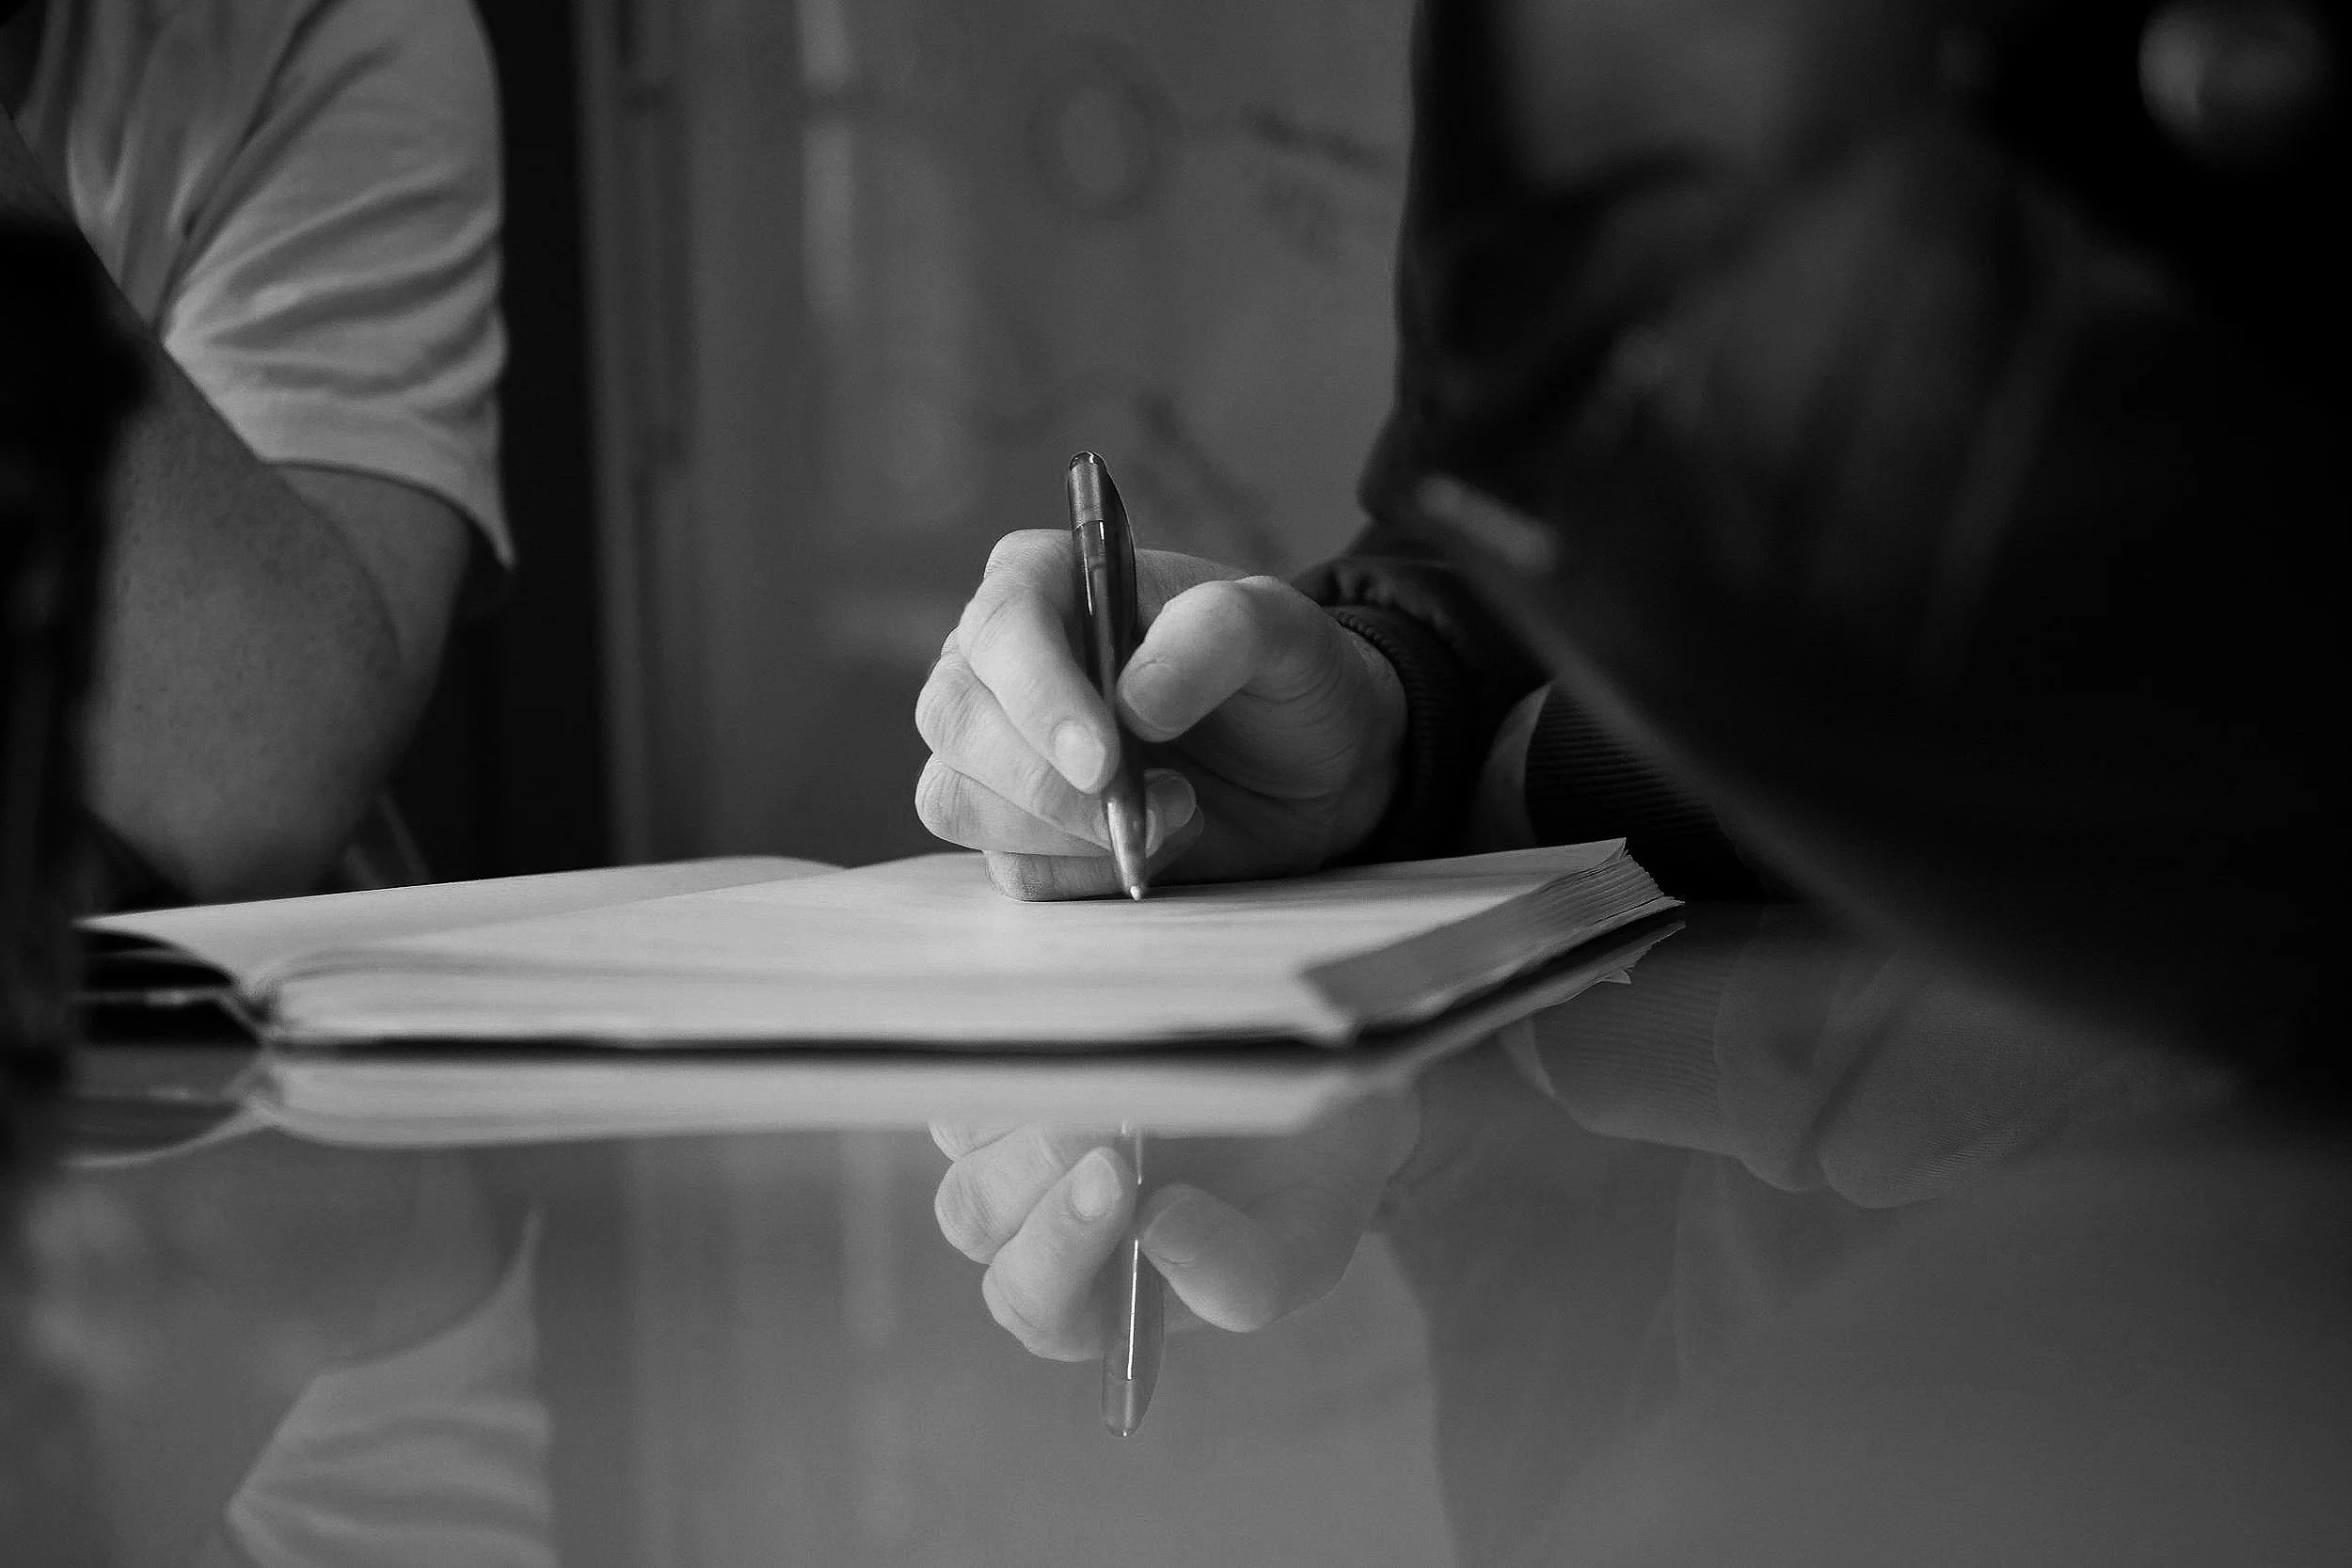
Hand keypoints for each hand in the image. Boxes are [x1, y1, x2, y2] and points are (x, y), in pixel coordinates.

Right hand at [915, 531, 1406, 899]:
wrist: (1315, 767)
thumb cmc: (1284, 674)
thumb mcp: (1282, 630)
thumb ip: (1219, 632)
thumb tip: (1135, 699)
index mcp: (1045, 581)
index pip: (1001, 624)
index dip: (1038, 694)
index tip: (1102, 759)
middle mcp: (1000, 663)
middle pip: (953, 719)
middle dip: (1042, 779)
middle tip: (1146, 804)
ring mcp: (999, 752)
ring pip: (959, 801)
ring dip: (1065, 832)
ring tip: (1177, 812)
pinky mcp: (1022, 832)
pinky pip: (1012, 868)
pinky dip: (1084, 873)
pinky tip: (1155, 845)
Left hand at [929, 1092, 1419, 1360]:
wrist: (1327, 1072)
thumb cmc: (1310, 1175)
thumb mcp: (1307, 1244)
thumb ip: (1242, 1277)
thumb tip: (1156, 1235)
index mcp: (1098, 1297)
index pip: (1037, 1306)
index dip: (1059, 1252)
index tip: (1120, 1182)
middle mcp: (1039, 1220)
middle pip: (976, 1216)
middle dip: (1038, 1174)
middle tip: (1111, 1125)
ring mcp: (1015, 1133)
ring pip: (965, 1134)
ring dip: (1025, 1107)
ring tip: (1109, 1071)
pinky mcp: (1018, 1056)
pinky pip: (975, 1053)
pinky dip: (1020, 1043)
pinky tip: (1088, 1023)